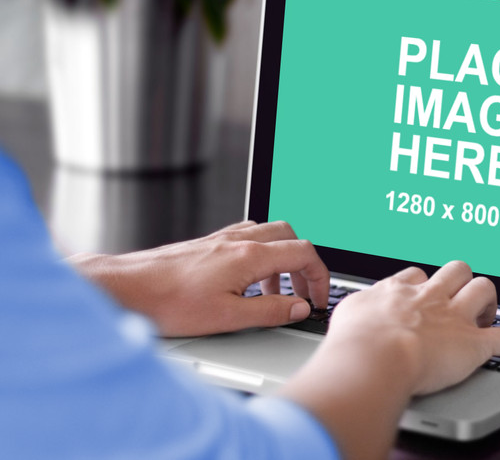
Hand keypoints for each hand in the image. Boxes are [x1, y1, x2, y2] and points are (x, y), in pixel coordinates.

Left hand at [67, 221, 329, 336]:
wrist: (127, 289)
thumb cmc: (168, 303)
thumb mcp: (228, 317)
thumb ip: (270, 311)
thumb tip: (299, 308)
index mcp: (249, 256)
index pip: (303, 253)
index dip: (320, 277)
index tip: (319, 298)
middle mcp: (238, 240)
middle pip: (291, 236)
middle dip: (304, 263)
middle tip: (303, 292)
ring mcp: (222, 239)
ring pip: (269, 234)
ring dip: (282, 259)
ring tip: (275, 291)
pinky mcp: (208, 244)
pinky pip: (247, 237)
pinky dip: (260, 255)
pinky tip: (248, 279)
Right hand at [281, 261, 499, 458]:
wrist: (372, 356)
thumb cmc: (351, 343)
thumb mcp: (341, 319)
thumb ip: (351, 315)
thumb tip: (348, 318)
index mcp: (397, 292)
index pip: (414, 276)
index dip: (422, 285)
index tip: (421, 294)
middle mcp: (428, 297)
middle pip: (454, 270)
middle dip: (459, 280)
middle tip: (458, 297)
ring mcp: (453, 317)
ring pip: (482, 289)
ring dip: (488, 300)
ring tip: (488, 312)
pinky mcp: (474, 343)